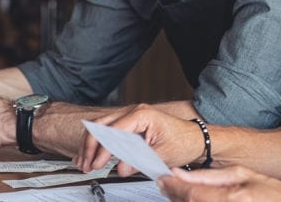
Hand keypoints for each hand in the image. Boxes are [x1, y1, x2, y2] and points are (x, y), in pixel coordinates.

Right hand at [76, 104, 203, 175]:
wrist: (196, 138)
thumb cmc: (184, 142)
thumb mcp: (162, 155)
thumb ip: (139, 161)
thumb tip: (120, 168)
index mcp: (141, 114)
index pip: (113, 131)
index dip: (102, 150)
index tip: (97, 165)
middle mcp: (134, 111)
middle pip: (100, 125)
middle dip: (90, 146)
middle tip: (86, 164)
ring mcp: (131, 116)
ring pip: (100, 127)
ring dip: (90, 145)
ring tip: (83, 162)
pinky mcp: (130, 124)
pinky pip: (107, 131)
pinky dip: (97, 143)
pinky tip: (89, 155)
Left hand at [158, 166, 280, 201]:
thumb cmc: (272, 193)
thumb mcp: (241, 174)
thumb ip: (208, 176)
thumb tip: (181, 173)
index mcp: (233, 198)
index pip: (191, 194)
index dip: (172, 187)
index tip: (163, 181)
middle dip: (175, 196)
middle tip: (172, 187)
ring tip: (186, 194)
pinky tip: (198, 200)